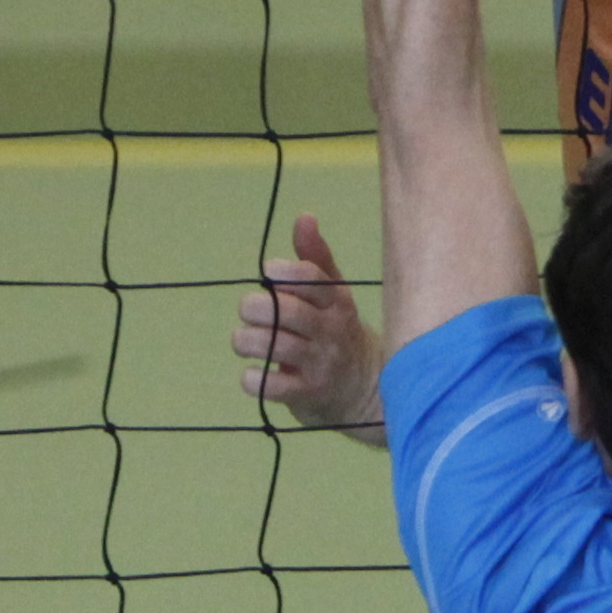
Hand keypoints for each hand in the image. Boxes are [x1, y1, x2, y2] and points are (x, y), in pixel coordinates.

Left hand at [235, 216, 385, 433]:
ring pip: (275, 345)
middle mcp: (331, 331)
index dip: (283, 272)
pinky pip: (273, 385)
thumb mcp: (334, 294)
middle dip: (254, 307)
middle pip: (287, 312)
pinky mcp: (309, 395)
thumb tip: (304, 216)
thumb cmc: (338, 333)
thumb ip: (315, 258)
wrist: (367, 392)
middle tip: (248, 311)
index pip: (311, 279)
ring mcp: (321, 364)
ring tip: (244, 340)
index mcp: (337, 302)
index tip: (267, 273)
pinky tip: (252, 373)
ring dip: (246, 340)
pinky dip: (253, 378)